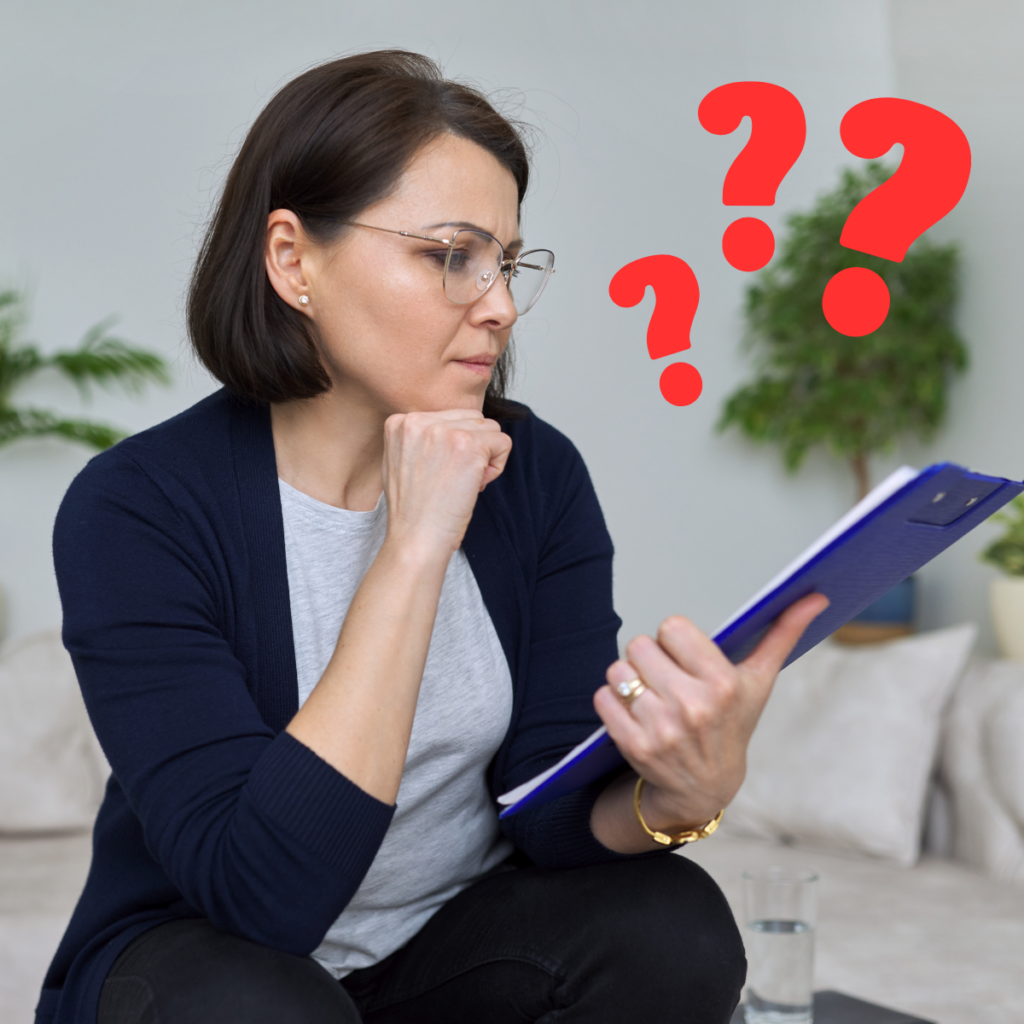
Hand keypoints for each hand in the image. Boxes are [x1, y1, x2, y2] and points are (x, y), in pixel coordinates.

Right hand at [381, 409, 511, 556]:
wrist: (416, 539)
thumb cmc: (413, 511)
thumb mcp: (401, 462)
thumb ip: (421, 439)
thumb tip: (453, 429)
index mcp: (399, 422)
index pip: (448, 417)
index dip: (453, 447)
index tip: (440, 474)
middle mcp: (418, 420)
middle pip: (471, 418)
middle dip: (473, 448)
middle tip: (455, 481)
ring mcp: (444, 431)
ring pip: (490, 428)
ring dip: (486, 457)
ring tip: (464, 483)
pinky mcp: (469, 445)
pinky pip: (503, 442)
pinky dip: (498, 466)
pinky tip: (477, 485)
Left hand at [593, 593, 829, 832]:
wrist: (706, 788)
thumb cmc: (732, 724)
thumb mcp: (758, 681)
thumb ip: (783, 633)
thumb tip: (816, 595)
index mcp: (722, 684)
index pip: (672, 627)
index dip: (674, 640)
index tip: (685, 658)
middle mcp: (692, 706)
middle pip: (640, 645)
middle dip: (650, 659)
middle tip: (667, 680)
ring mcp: (661, 729)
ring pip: (619, 670)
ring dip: (629, 680)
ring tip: (651, 697)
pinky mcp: (634, 746)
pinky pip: (603, 697)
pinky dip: (612, 701)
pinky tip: (634, 714)